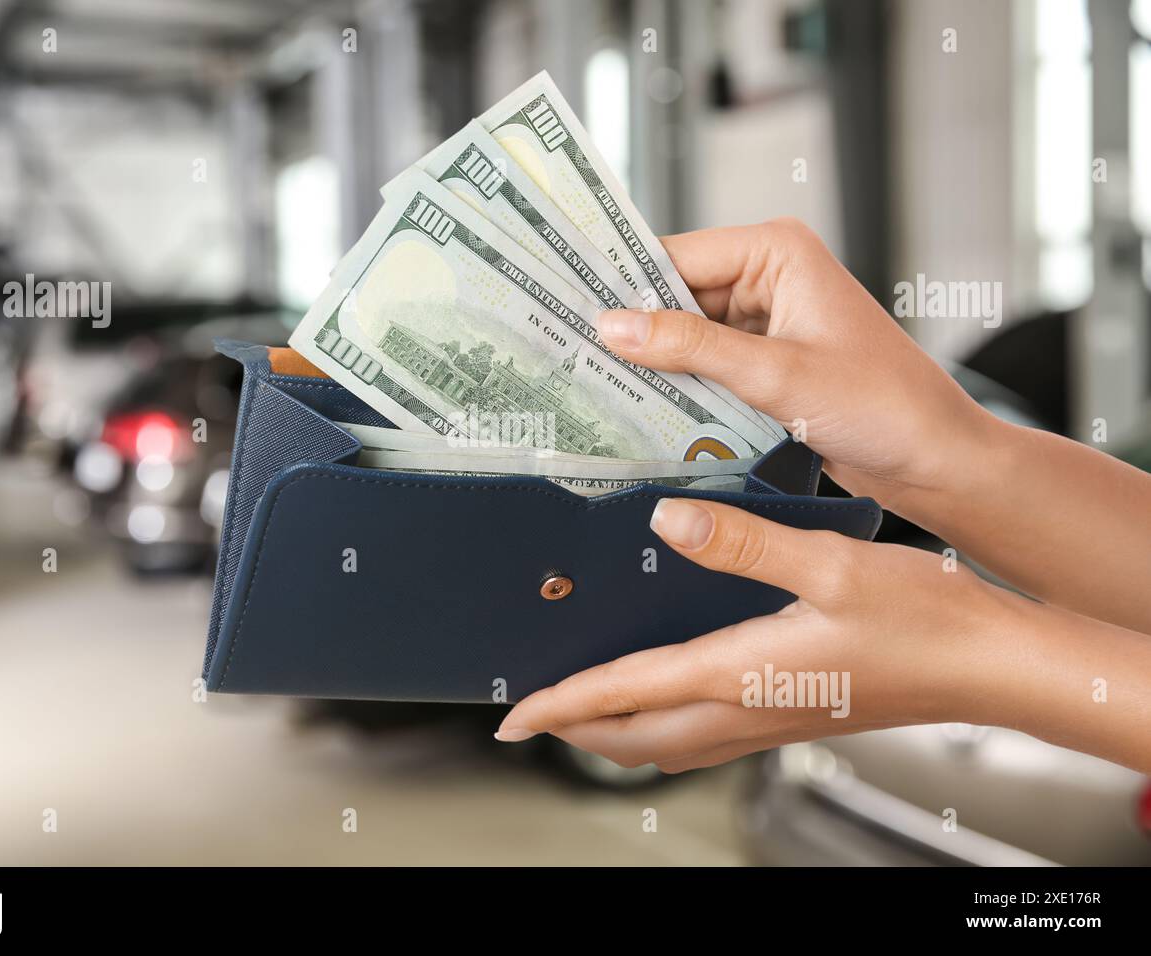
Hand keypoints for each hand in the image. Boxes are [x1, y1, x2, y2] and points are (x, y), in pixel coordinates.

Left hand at [494, 497, 1029, 772]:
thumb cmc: (920, 619)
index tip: (514, 716)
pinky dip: (665, 724)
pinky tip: (671, 690)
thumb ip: (741, 542)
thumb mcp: (825, 564)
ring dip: (617, 731)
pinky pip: (706, 735)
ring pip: (667, 744)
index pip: (625, 695)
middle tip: (536, 713)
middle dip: (577, 729)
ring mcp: (770, 720)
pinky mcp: (793, 714)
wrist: (990, 663)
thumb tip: (667, 521)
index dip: (562, 706)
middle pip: (634, 738)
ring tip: (585, 706)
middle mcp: (744, 708)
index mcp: (738, 673)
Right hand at [593, 219, 999, 510]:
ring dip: (655, 362)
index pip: (677, 256)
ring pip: (687, 334)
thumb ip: (691, 348)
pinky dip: (680, 386)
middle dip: (634, 328)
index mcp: (777, 252)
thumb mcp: (775, 375)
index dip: (623, 285)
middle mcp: (769, 276)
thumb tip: (613, 326)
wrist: (935, 460)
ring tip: (595, 383)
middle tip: (572, 353)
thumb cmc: (883, 405)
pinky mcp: (767, 361)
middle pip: (676, 295)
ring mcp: (767, 320)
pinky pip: (707, 365)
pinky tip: (642, 407)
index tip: (568, 307)